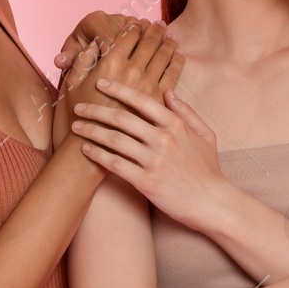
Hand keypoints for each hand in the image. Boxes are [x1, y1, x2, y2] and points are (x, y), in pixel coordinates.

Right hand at [54, 21, 182, 149]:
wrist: (93, 146)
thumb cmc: (78, 114)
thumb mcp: (71, 82)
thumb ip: (82, 59)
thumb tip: (95, 41)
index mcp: (110, 64)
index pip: (127, 36)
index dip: (134, 26)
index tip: (138, 21)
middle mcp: (131, 72)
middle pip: (148, 43)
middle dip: (154, 30)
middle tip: (158, 23)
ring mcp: (147, 85)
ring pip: (163, 56)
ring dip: (167, 42)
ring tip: (170, 36)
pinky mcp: (158, 99)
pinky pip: (173, 74)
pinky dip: (177, 61)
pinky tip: (178, 55)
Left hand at [70, 78, 224, 226]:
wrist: (212, 203)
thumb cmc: (208, 170)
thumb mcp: (206, 135)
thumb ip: (187, 112)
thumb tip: (169, 92)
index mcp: (177, 125)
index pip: (142, 100)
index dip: (119, 90)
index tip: (101, 84)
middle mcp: (164, 139)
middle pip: (122, 118)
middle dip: (96, 110)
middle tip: (78, 107)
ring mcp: (155, 161)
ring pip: (115, 140)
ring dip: (92, 131)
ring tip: (76, 127)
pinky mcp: (147, 182)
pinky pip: (115, 165)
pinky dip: (98, 155)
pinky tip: (86, 150)